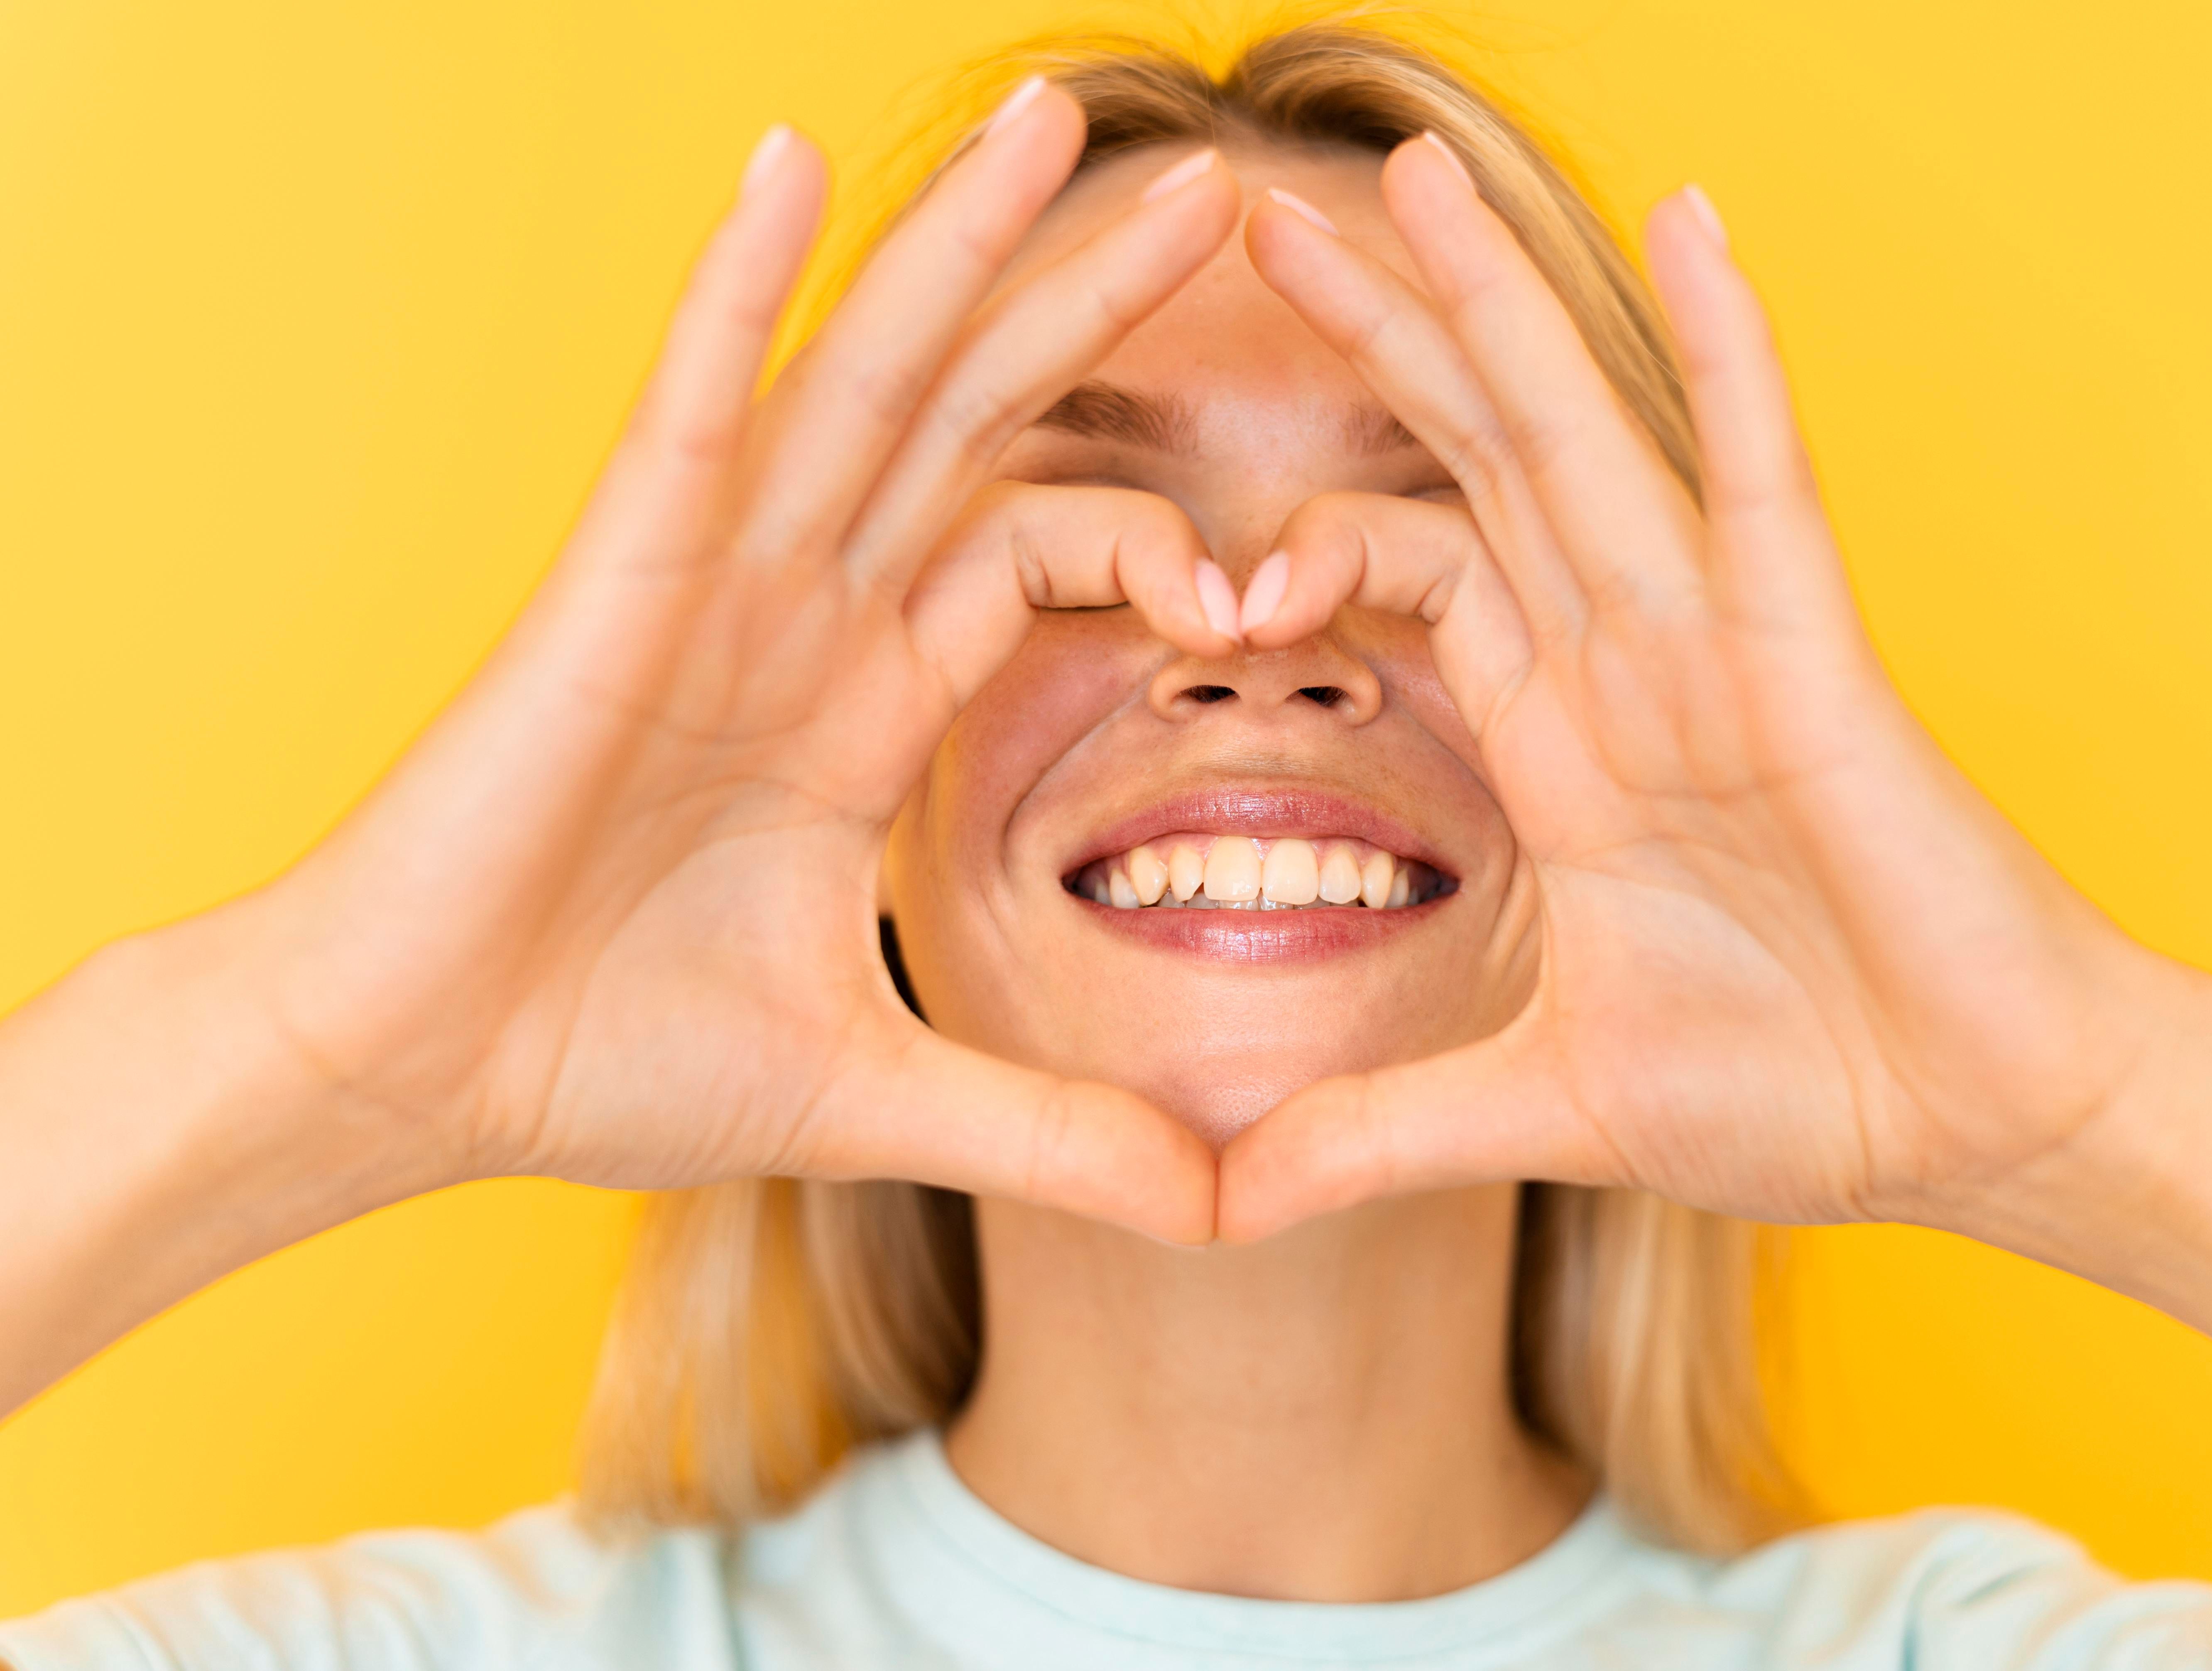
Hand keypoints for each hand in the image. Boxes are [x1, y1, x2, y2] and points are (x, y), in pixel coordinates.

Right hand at [203, 92, 1241, 1241]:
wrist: (414, 1073)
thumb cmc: (599, 1056)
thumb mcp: (877, 1094)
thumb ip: (1047, 1131)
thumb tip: (1211, 1214)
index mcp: (861, 701)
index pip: (1041, 559)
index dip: (1166, 542)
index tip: (1274, 588)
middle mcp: (800, 613)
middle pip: (980, 423)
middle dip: (1093, 307)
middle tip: (1224, 196)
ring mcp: (710, 585)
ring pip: (862, 381)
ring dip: (955, 248)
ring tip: (1050, 122)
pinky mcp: (614, 587)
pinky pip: (691, 406)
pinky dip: (738, 287)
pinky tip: (791, 168)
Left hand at [1221, 142, 2179, 1238]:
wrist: (1984, 1125)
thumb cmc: (1806, 1091)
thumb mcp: (1542, 1106)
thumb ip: (1376, 1135)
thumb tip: (1219, 1206)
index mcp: (1563, 748)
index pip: (1418, 578)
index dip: (1306, 543)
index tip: (1203, 580)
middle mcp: (1627, 669)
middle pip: (1474, 463)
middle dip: (1376, 342)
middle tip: (1258, 219)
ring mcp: (1718, 650)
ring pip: (1584, 438)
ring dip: (1499, 304)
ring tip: (1409, 175)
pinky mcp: (1816, 662)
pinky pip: (1762, 478)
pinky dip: (1732, 353)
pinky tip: (1694, 224)